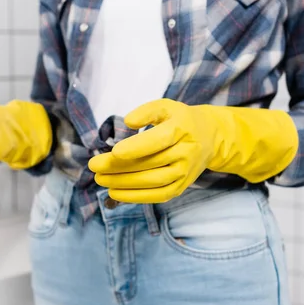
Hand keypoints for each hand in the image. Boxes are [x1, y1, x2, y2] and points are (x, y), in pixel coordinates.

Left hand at [88, 99, 216, 203]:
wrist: (209, 137)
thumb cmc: (179, 120)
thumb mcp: (165, 107)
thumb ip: (146, 111)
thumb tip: (128, 122)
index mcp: (182, 128)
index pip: (159, 140)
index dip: (136, 148)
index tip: (114, 151)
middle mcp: (186, 152)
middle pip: (150, 163)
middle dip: (119, 166)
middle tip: (94, 166)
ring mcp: (185, 172)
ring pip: (153, 182)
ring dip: (124, 183)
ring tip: (100, 179)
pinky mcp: (181, 187)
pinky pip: (158, 195)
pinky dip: (135, 197)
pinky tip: (115, 193)